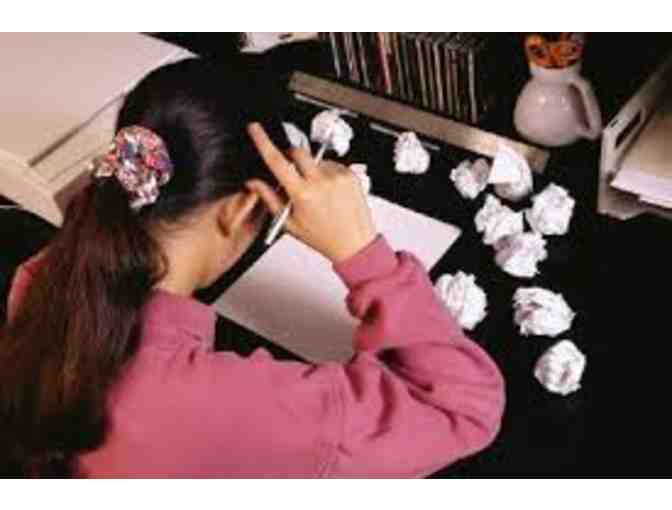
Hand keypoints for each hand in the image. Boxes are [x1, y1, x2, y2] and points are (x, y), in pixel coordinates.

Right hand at [246, 123, 376, 263]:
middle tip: (293, 174)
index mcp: (302, 194)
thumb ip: (270, 199)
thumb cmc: (324, 237)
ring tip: (318, 193)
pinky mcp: (350, 175)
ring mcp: (338, 176)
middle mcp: (321, 182)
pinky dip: (327, 174)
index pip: (276, 160)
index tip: (256, 129)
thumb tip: (254, 183)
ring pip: (316, 160)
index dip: (262, 141)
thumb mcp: (290, 223)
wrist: (355, 243)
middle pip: (297, 151)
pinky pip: (332, 165)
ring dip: (311, 169)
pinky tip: (331, 193)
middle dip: (291, 157)